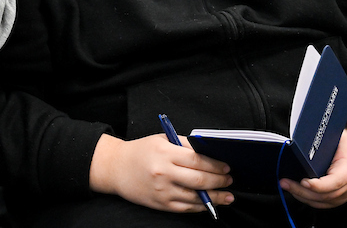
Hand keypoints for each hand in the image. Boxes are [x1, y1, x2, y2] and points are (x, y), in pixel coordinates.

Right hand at [89, 134, 233, 212]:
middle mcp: (163, 172)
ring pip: (196, 197)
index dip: (215, 165)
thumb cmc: (141, 151)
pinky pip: (186, 207)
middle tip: (229, 180)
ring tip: (228, 196)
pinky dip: (201, 206)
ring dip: (216, 197)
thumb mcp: (160, 140)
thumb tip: (209, 153)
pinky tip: (209, 203)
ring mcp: (162, 190)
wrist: (116, 168)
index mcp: (164, 152)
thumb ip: (184, 144)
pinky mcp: (161, 204)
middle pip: (200, 179)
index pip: (197, 160)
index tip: (226, 167)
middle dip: (219, 181)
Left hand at [281, 126, 346, 208]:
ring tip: (285, 185)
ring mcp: (344, 195)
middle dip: (302, 190)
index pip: (335, 182)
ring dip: (301, 195)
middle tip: (284, 182)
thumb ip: (320, 143)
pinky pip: (320, 203)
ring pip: (320, 201)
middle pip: (325, 194)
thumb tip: (298, 147)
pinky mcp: (337, 199)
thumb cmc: (342, 142)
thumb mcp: (335, 137)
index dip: (319, 185)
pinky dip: (306, 198)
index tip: (303, 182)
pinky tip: (293, 190)